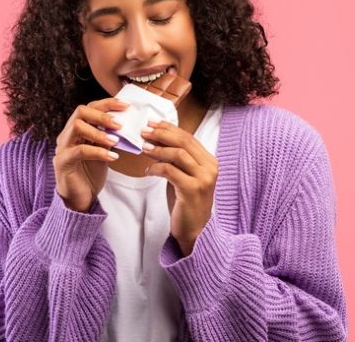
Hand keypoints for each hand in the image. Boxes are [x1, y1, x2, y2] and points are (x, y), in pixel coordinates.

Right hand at [53, 98, 128, 211]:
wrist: (80, 200)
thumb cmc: (90, 175)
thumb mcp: (103, 152)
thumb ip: (109, 138)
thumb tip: (126, 126)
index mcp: (76, 130)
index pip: (89, 108)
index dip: (107, 104)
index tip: (126, 105)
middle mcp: (67, 135)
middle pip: (80, 112)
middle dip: (102, 115)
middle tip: (119, 124)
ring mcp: (62, 148)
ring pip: (77, 127)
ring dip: (99, 132)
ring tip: (115, 141)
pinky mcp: (63, 162)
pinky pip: (79, 150)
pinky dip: (98, 151)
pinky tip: (112, 157)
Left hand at [141, 120, 218, 255]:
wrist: (195, 230)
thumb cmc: (186, 203)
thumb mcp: (183, 176)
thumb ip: (175, 159)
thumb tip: (156, 139)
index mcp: (210, 161)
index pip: (189, 138)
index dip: (170, 128)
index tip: (152, 123)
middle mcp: (210, 168)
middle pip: (184, 142)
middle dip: (162, 134)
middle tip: (144, 131)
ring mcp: (203, 179)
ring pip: (178, 154)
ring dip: (158, 149)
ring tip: (144, 148)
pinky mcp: (192, 190)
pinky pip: (170, 171)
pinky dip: (156, 168)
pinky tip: (148, 171)